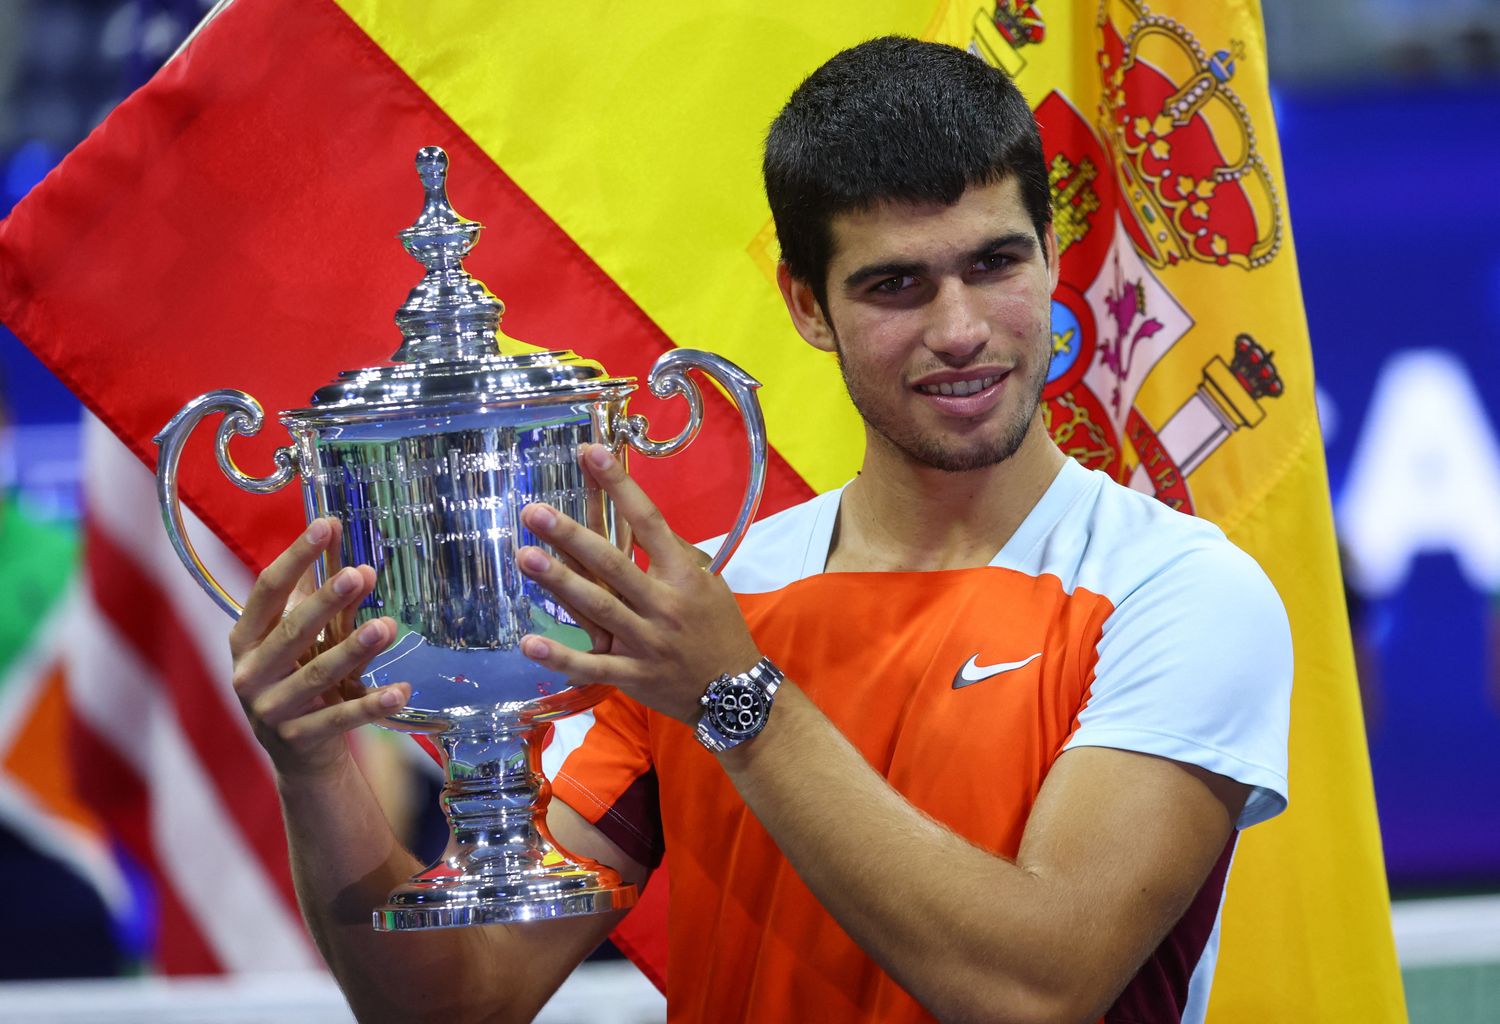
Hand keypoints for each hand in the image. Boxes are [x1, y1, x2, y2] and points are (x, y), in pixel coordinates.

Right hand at [228, 517, 409, 778]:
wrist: (298, 756)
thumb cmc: (298, 680)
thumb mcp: (301, 642)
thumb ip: (322, 602)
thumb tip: (349, 550)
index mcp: (245, 640)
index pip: (267, 590)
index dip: (296, 557)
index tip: (326, 525)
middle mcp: (250, 673)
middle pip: (291, 632)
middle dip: (325, 603)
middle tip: (358, 574)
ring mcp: (271, 710)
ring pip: (317, 675)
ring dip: (353, 650)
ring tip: (387, 627)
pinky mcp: (299, 739)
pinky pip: (341, 718)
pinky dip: (372, 704)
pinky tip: (401, 690)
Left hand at [515, 444, 760, 724]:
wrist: (735, 692)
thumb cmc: (718, 629)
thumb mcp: (709, 583)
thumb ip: (674, 553)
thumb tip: (637, 519)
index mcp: (683, 575)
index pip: (648, 521)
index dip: (619, 486)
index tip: (591, 453)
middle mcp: (663, 604)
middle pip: (612, 564)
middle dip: (572, 535)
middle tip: (534, 512)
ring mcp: (645, 642)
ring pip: (597, 608)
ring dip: (559, 583)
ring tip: (525, 556)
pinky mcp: (631, 676)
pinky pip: (591, 666)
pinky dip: (560, 656)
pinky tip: (528, 642)